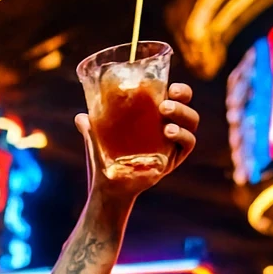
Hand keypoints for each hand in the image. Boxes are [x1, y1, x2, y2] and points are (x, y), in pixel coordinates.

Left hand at [75, 82, 199, 197]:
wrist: (107, 188)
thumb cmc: (105, 160)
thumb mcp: (97, 139)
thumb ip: (91, 126)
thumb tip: (81, 117)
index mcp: (154, 116)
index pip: (175, 96)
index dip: (178, 89)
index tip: (169, 85)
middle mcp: (168, 126)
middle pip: (187, 106)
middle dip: (183, 99)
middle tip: (166, 100)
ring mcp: (173, 143)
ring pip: (191, 122)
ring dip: (182, 114)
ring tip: (165, 116)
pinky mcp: (174, 159)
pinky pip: (188, 144)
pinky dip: (182, 135)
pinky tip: (168, 132)